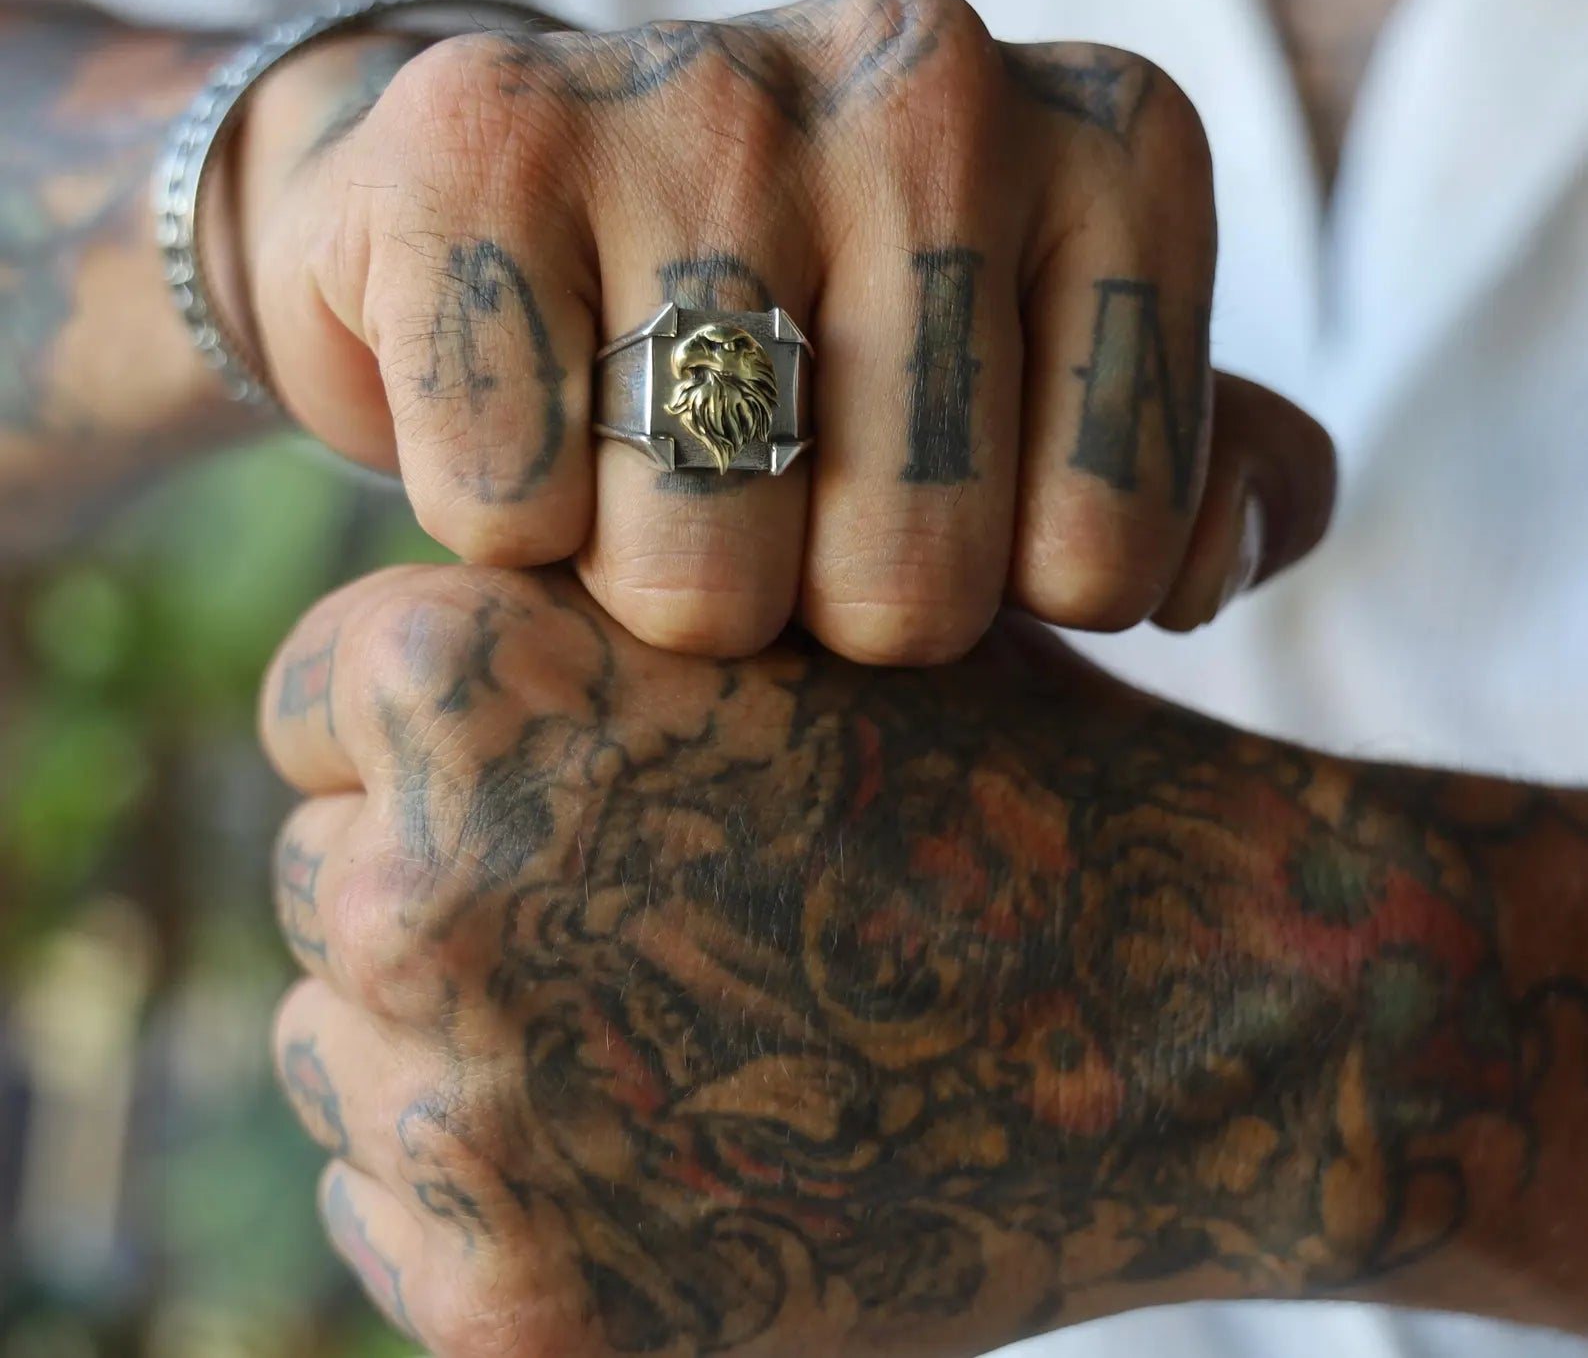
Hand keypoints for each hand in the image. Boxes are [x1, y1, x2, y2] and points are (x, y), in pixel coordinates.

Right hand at [236, 0, 1332, 659]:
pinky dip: (506, 521)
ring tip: (637, 453)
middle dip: (808, 603)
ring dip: (655, 576)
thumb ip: (1173, 470)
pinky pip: (515, 511)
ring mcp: (706, 91)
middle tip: (758, 490)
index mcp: (1112, 150)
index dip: (982, 593)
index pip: (1101, 559)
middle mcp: (933, 81)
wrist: (522, 208)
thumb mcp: (1025, 394)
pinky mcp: (481, 144)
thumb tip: (1204, 568)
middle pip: (905, 587)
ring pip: (702, 572)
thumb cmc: (801, 329)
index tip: (909, 499)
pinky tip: (520, 407)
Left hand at [261, 565, 1551, 1357]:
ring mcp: (460, 1117)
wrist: (1170, 1015)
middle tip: (632, 899)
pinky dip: (493, 1182)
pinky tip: (666, 1140)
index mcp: (466, 679)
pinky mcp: (514, 1305)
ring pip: (341, 1051)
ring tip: (659, 1021)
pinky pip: (392, 1213)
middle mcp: (415, 892)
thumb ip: (564, 619)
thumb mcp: (766, 618)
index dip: (433, 717)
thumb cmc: (980, 774)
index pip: (317, 694)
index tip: (539, 756)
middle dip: (442, 872)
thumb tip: (402, 679)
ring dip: (450, 1035)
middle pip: (321, 874)